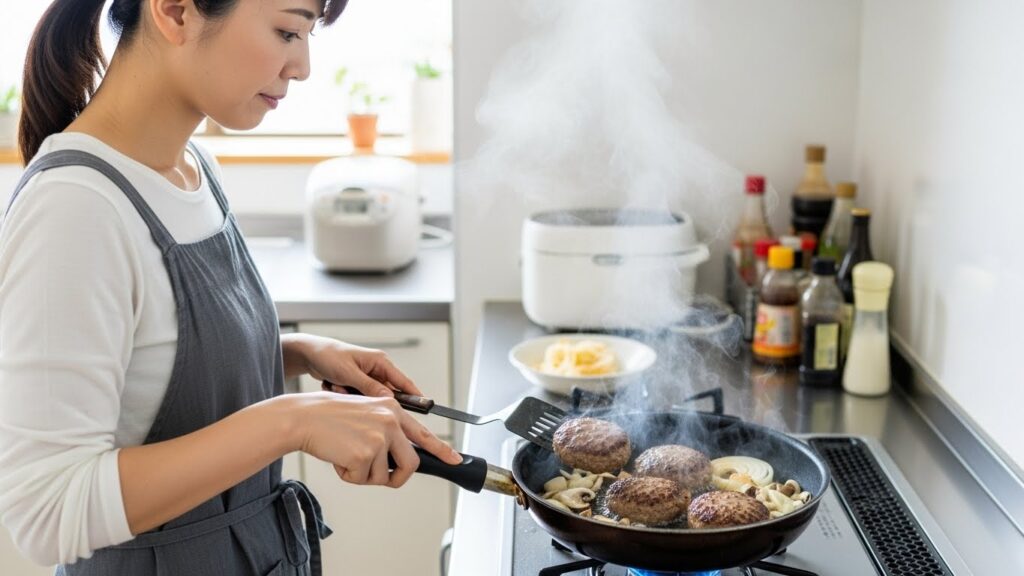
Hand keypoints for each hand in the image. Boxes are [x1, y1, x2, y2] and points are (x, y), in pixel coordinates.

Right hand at [285, 335, 461, 486]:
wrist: (302, 417)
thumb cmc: (327, 417)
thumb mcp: (364, 413)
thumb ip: (385, 430)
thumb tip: (397, 457)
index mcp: (392, 409)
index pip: (424, 434)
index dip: (442, 450)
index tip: (455, 460)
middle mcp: (390, 421)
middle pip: (410, 464)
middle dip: (396, 477)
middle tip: (380, 477)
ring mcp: (380, 437)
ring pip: (383, 475)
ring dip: (363, 474)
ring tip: (345, 455)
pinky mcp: (365, 454)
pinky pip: (362, 479)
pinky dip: (348, 476)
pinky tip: (338, 458)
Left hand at [298, 335, 421, 397]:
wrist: (309, 354)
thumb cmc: (328, 356)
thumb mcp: (349, 373)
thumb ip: (370, 387)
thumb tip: (389, 400)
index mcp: (380, 361)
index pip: (403, 381)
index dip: (414, 395)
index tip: (424, 408)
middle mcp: (377, 369)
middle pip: (385, 393)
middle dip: (367, 397)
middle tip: (348, 390)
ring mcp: (367, 377)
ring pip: (369, 398)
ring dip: (352, 395)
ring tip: (337, 384)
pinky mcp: (358, 384)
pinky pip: (358, 398)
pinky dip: (345, 394)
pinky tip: (333, 384)